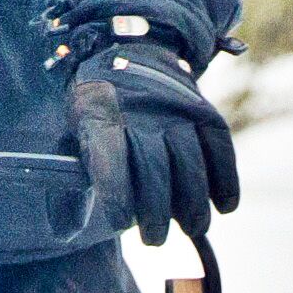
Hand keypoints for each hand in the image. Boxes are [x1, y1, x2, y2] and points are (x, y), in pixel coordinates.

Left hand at [55, 5, 235, 242]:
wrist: (128, 53)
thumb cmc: (97, 114)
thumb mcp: (72, 139)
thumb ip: (69, 188)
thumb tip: (66, 234)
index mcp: (99, 115)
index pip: (110, 156)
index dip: (117, 192)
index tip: (120, 223)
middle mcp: (141, 110)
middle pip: (154, 166)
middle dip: (156, 211)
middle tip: (155, 239)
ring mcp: (175, 108)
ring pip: (189, 160)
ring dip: (193, 202)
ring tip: (193, 228)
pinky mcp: (201, 110)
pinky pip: (219, 145)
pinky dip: (226, 179)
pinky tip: (226, 206)